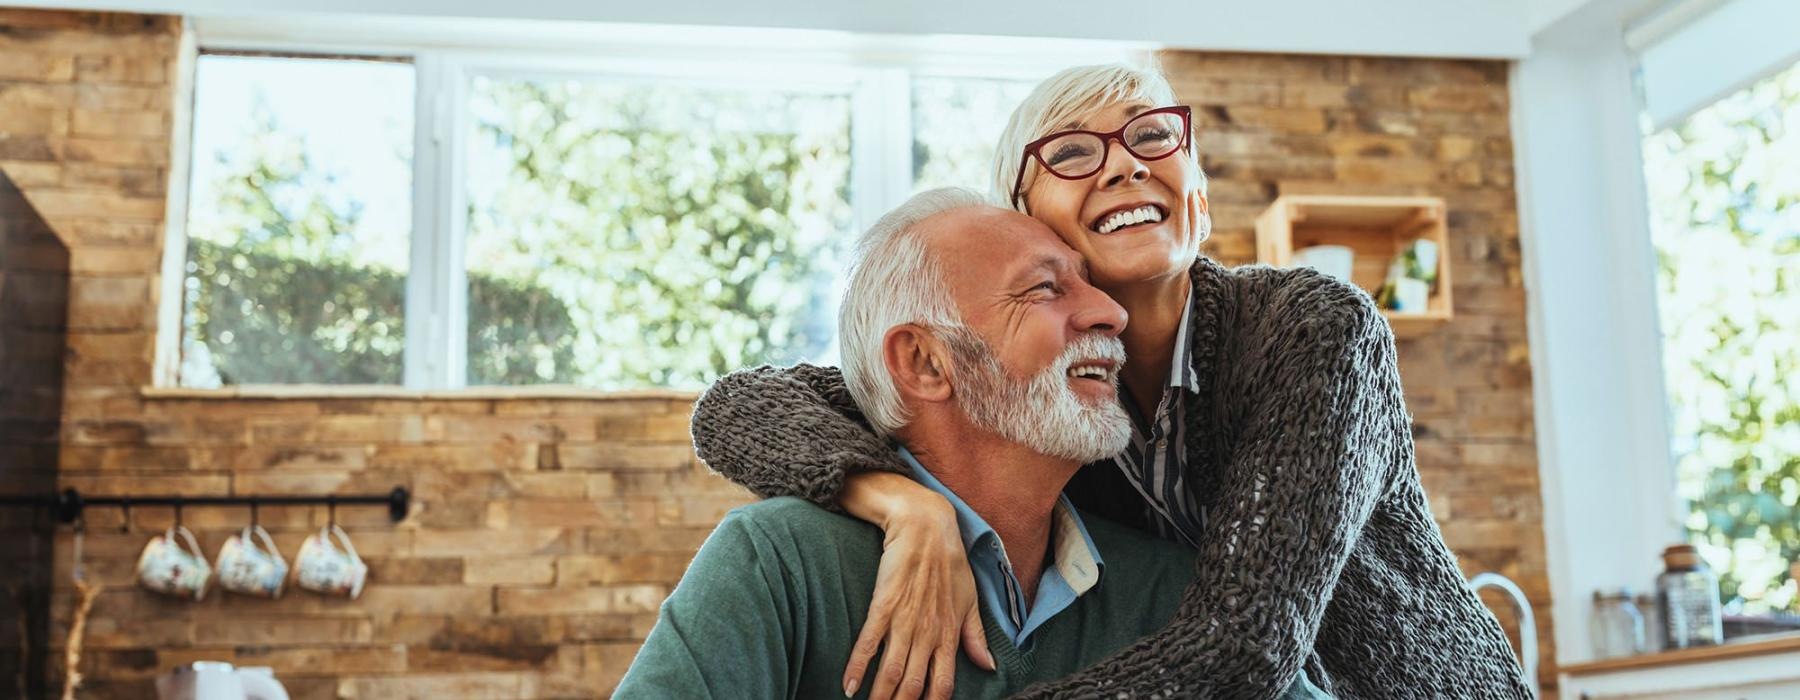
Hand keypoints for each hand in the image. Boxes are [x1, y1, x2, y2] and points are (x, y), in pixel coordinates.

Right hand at [839, 479, 993, 698]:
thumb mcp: (970, 600)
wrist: (926, 525)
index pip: (943, 685)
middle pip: (913, 685)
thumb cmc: (950, 561)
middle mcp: (928, 632)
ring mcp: (904, 620)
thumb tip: (989, 666)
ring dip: (879, 696)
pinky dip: (857, 667)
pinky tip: (848, 687)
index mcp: (950, 634)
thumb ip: (975, 636)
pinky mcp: (883, 605)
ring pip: (891, 671)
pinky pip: (868, 643)